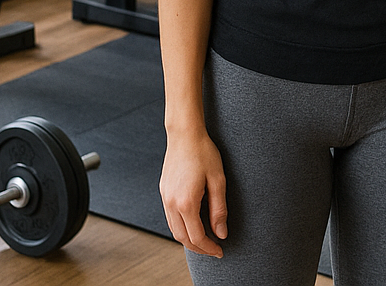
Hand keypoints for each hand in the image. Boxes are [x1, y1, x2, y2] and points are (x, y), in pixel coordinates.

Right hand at [160, 127, 228, 256]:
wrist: (184, 134)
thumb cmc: (204, 153)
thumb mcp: (218, 180)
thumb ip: (219, 209)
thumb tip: (221, 233)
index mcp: (186, 202)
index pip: (197, 237)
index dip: (209, 248)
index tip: (221, 251)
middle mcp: (171, 203)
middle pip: (183, 238)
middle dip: (199, 248)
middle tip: (215, 249)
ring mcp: (165, 198)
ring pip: (174, 230)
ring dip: (189, 239)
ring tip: (206, 240)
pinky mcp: (163, 192)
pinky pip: (170, 218)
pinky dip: (182, 227)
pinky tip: (194, 224)